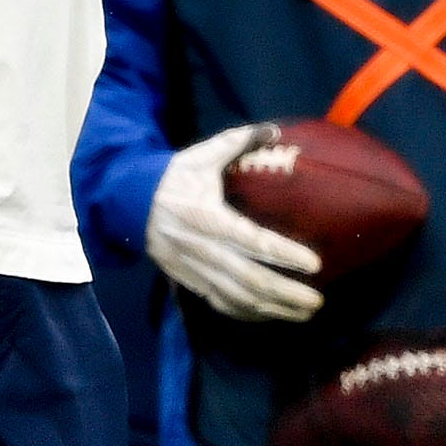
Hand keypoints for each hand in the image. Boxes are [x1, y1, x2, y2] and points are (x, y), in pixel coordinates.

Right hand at [147, 124, 323, 321]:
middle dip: (286, 294)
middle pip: (249, 280)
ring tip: (303, 313)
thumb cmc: (173, 179)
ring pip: (238, 298)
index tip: (314, 263)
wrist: (128, 204)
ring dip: (272, 309)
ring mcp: (194, 270)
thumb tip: (273, 130)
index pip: (252, 241)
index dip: (284, 255)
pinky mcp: (189, 281)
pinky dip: (248, 314)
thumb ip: (237, 141)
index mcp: (208, 217)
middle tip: (317, 301)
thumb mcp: (201, 155)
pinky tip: (271, 315)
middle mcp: (202, 249)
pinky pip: (221, 304)